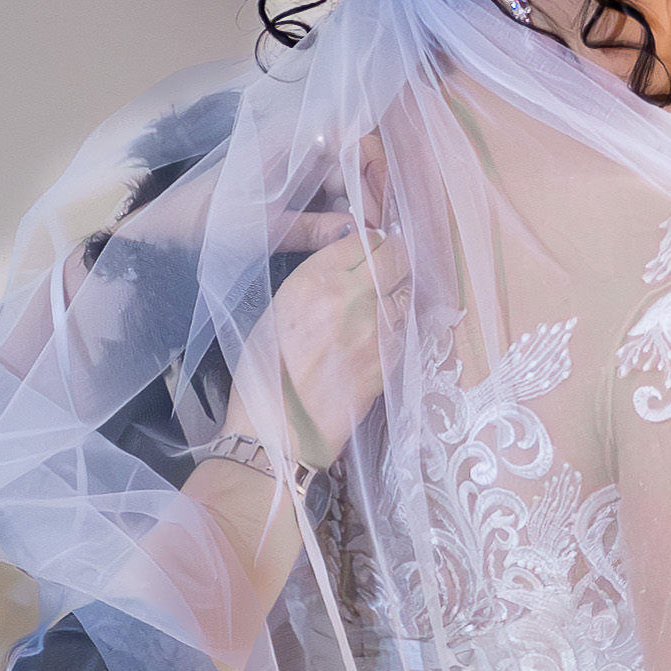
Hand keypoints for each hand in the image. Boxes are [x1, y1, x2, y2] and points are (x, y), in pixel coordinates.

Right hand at [252, 220, 404, 466]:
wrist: (279, 430)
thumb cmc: (265, 373)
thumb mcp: (276, 310)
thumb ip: (313, 280)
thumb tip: (344, 262)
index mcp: (314, 280)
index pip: (363, 240)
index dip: (371, 242)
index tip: (372, 249)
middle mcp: (350, 298)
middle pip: (395, 257)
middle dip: (394, 258)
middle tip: (388, 267)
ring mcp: (375, 330)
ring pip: (405, 292)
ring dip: (399, 293)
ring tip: (383, 304)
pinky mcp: (389, 361)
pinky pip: (405, 330)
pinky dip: (399, 327)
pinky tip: (382, 336)